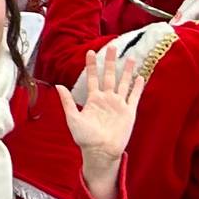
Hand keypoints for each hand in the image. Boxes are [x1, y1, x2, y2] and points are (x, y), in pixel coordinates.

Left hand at [57, 47, 149, 162]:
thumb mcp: (72, 118)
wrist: (100, 151)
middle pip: (109, 76)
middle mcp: (106, 99)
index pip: (92, 78)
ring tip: (130, 58)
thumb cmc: (85, 137)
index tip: (90, 51)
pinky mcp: (129, 112)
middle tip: (112, 46)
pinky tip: (140, 77)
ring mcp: (118, 105)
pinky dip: (137, 87)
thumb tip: (58, 85)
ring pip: (123, 83)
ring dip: (127, 71)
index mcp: (93, 99)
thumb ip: (67, 101)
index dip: (91, 65)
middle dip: (110, 62)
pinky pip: (134, 97)